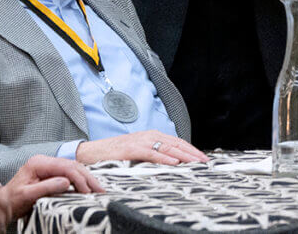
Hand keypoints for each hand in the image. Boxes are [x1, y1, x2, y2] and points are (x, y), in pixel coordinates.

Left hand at [4, 155, 101, 219]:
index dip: (78, 178)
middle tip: (100, 190)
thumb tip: (67, 182)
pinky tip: (89, 187)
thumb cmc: (13, 201)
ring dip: (87, 178)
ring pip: (74, 168)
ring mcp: (49, 166)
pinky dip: (81, 180)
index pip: (64, 167)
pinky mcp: (52, 172)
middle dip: (87, 178)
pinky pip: (71, 173)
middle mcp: (45, 161)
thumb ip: (46, 187)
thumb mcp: (27, 196)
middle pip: (72, 165)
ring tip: (98, 189)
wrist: (4, 204)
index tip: (87, 191)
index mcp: (38, 163)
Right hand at [75, 130, 207, 165]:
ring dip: (183, 155)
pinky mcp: (132, 149)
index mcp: (152, 135)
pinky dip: (164, 157)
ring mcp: (141, 141)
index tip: (203, 158)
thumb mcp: (138, 152)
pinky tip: (174, 162)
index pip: (177, 142)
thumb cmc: (115, 154)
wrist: (92, 152)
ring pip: (167, 147)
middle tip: (205, 162)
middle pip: (176, 143)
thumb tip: (172, 162)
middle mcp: (149, 135)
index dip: (191, 149)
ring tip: (195, 162)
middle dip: (192, 153)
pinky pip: (152, 153)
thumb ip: (153, 153)